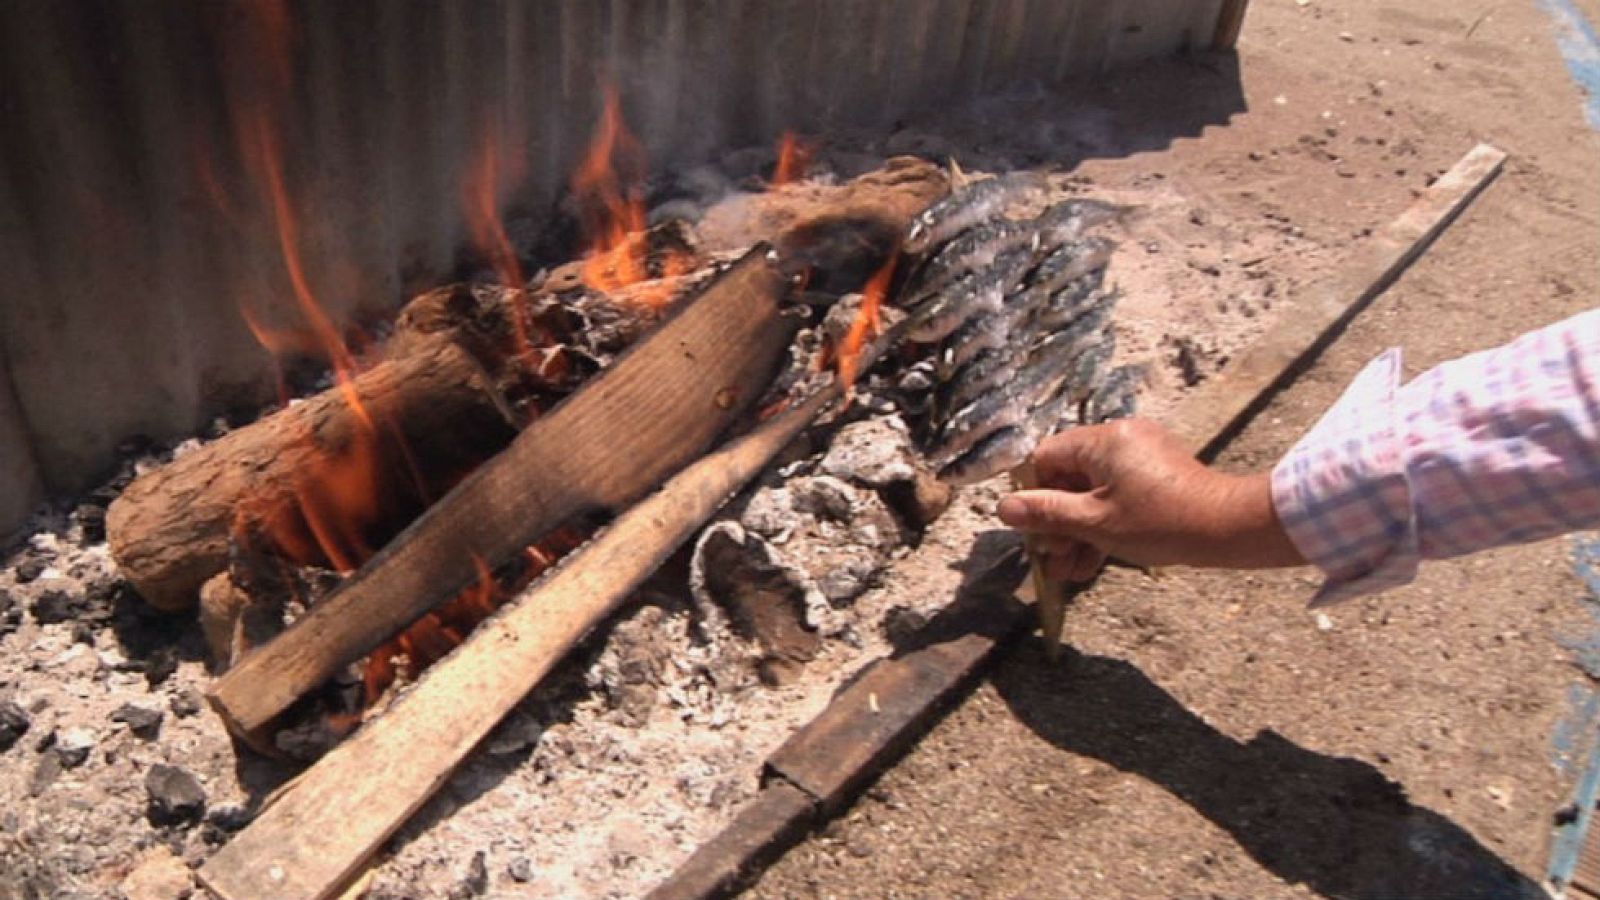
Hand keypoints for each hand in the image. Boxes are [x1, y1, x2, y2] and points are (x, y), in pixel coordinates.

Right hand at [996, 419, 1304, 580]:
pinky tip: (1094, 563)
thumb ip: (1047, 513)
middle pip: (1068, 478)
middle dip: (1058, 523)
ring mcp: (1140, 456)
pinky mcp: (1156, 474)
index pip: (1045, 458)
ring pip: (1091, 492)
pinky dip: (1104, 524)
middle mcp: (1119, 439)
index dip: (1034, 495)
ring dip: (1079, 531)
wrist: (1228, 530)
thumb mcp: (1095, 523)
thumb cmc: (1161, 522)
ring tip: (1071, 573)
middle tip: (1053, 561)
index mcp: (1102, 440)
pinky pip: (1116, 495)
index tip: (1036, 531)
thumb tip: (1003, 507)